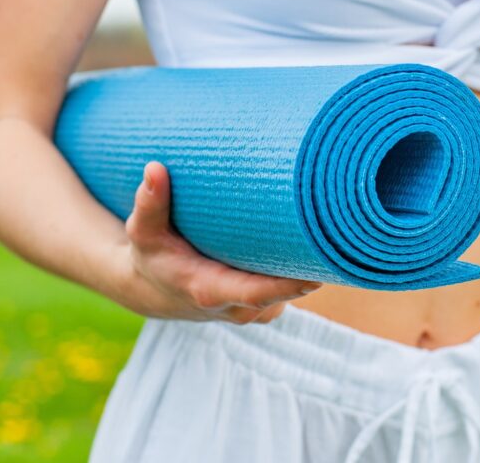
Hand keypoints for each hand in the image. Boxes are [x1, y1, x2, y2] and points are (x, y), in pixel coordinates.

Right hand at [113, 161, 320, 322]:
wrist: (155, 290)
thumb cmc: (154, 256)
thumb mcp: (144, 232)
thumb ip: (150, 203)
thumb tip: (154, 168)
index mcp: (211, 291)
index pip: (257, 293)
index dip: (287, 285)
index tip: (317, 272)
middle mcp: (238, 308)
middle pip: (286, 291)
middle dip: (311, 264)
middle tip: (335, 227)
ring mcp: (256, 312)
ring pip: (293, 290)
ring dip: (309, 265)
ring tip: (328, 227)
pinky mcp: (266, 307)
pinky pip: (291, 289)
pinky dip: (301, 269)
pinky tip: (314, 241)